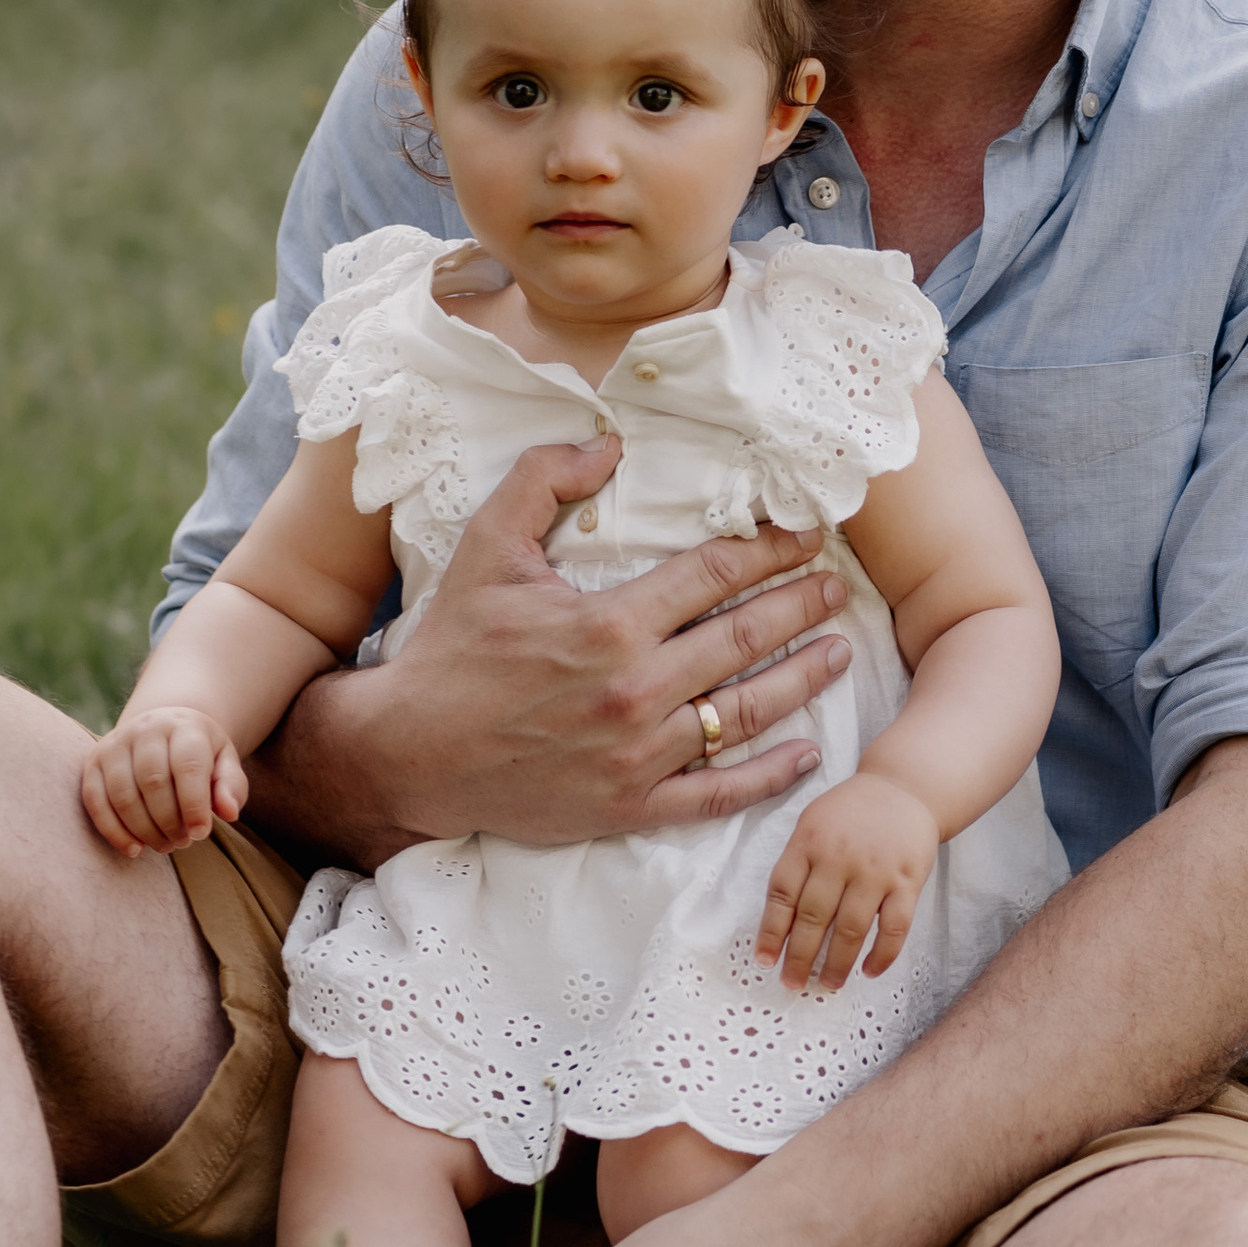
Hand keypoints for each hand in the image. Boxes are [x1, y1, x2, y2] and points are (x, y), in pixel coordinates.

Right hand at [80, 708, 245, 857]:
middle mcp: (145, 728)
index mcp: (183, 726)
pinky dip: (113, 831)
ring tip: (165, 845)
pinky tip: (134, 849)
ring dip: (144, 830)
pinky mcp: (93, 762)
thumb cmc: (198, 754)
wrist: (162, 729)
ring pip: (123, 794)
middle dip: (169, 821)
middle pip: (153, 782)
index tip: (201, 834)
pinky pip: (95, 800)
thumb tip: (230, 812)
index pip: (188, 766)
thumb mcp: (224, 762)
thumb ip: (231, 786)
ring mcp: (115, 743)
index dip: (194, 804)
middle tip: (183, 842)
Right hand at [242, 437, 856, 867]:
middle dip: (799, 607)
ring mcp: (636, 755)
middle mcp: (634, 690)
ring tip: (839, 652)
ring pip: (744, 713)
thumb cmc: (450, 648)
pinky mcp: (629, 806)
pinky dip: (768, 776)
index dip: (768, 550)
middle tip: (838, 587)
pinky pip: (716, 794)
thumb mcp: (485, 547)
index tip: (806, 536)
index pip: (713, 575)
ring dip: (801, 680)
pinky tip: (806, 753)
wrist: (408, 753)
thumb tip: (608, 440)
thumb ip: (543, 481)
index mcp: (608, 623)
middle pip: (743, 639)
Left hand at [752, 773, 938, 992]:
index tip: (765, 961)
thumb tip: (781, 922)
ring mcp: (875, 870)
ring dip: (837, 963)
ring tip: (828, 984)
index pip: (782, 893)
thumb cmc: (852, 811)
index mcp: (809, 841)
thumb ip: (797, 863)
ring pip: (851, 928)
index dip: (771, 932)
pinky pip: (894, 927)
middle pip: (813, 916)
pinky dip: (882, 955)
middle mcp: (839, 856)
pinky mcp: (908, 881)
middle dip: (800, 957)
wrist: (905, 786)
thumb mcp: (813, 822)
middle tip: (793, 983)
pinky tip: (869, 970)